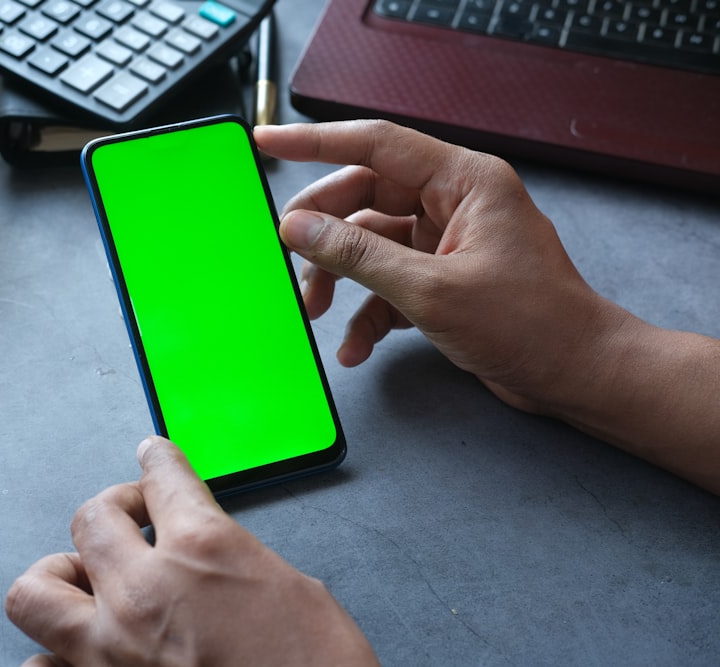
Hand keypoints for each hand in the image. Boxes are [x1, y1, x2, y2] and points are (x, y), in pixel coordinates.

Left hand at [6, 436, 378, 666]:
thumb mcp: (290, 587)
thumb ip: (230, 556)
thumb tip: (204, 551)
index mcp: (202, 550)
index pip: (162, 477)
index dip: (157, 460)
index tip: (152, 457)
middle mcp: (145, 592)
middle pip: (90, 518)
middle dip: (115, 508)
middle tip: (134, 518)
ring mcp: (111, 650)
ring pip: (35, 590)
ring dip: (61, 575)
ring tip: (91, 579)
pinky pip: (40, 666)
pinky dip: (54, 654)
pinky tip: (83, 649)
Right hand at [254, 120, 628, 415]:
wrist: (575, 375)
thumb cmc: (532, 324)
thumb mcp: (432, 289)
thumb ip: (359, 255)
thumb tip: (301, 229)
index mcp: (464, 181)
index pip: (376, 144)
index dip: (316, 140)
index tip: (269, 142)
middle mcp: (455, 203)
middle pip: (365, 197)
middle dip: (324, 232)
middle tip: (289, 254)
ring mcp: (447, 242)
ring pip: (370, 244)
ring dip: (340, 278)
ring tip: (317, 310)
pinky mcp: (443, 279)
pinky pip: (388, 283)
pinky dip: (367, 312)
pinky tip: (356, 345)